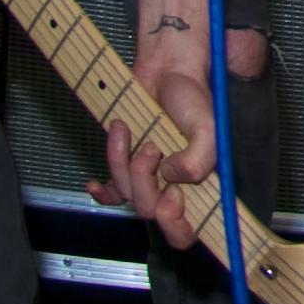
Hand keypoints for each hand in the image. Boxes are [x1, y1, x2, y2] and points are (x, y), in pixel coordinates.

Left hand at [95, 66, 218, 250]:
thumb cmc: (191, 98)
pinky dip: (102, 189)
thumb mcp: (208, 127)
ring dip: (125, 161)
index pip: (188, 232)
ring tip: (133, 132)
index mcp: (201, 186)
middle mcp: (174, 188)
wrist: (167, 72)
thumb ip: (199, 160)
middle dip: (145, 182)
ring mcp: (149, 180)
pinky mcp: (127, 169)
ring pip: (128, 194)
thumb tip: (170, 177)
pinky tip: (94, 184)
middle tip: (153, 149)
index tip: (173, 199)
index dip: (177, 226)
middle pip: (151, 212)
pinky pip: (111, 192)